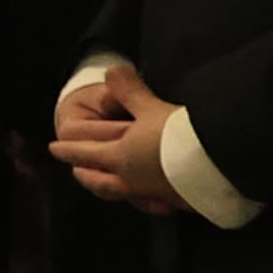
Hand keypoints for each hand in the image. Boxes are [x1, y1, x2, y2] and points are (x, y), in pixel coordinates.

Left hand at [50, 76, 192, 215]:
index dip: (68, 150)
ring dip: (108, 188)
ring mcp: (153, 194)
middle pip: (99, 179)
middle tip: (76, 171)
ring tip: (106, 186)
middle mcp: (131, 179)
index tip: (54, 148)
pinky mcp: (176, 202)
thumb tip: (112, 70)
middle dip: (85, 174)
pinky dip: (144, 200)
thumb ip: (129, 90)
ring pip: (122, 194)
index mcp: (119, 156)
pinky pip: (151, 202)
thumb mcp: (150, 106)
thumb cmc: (178, 134)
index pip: (85, 153)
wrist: (218, 164)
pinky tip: (150, 200)